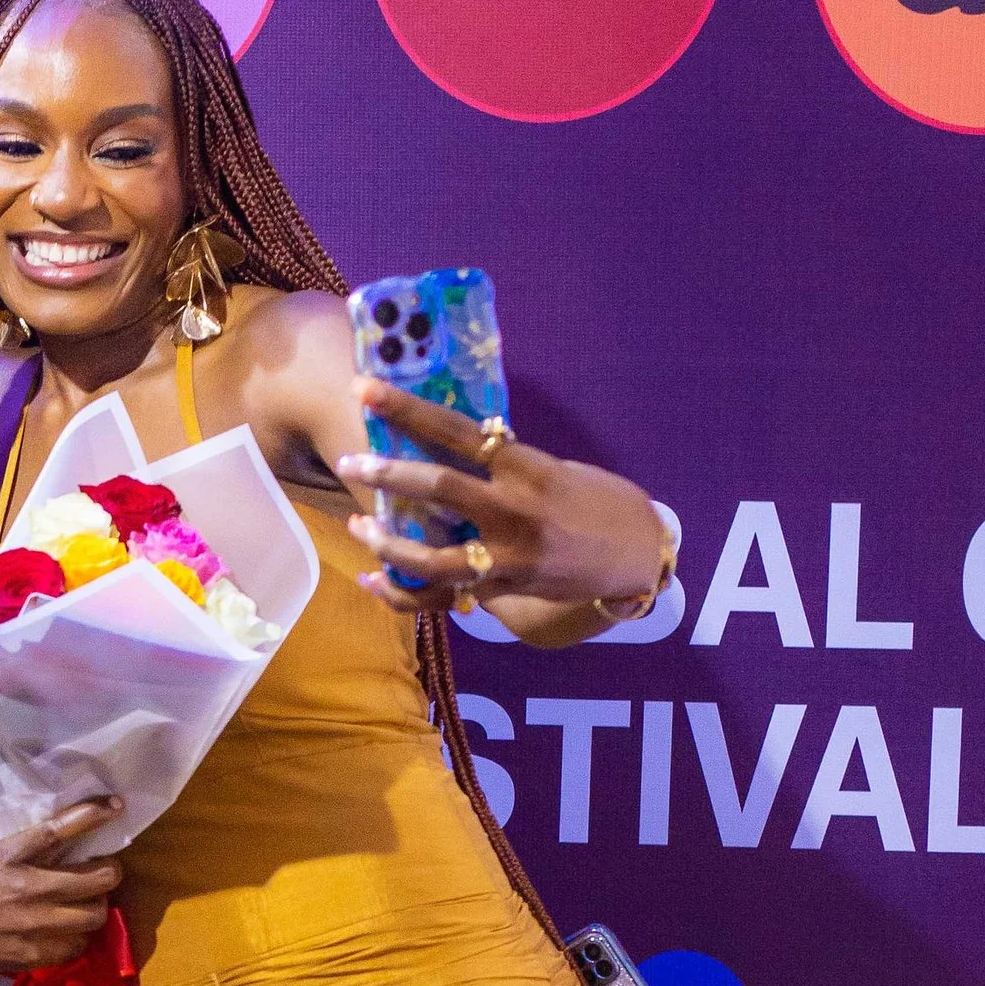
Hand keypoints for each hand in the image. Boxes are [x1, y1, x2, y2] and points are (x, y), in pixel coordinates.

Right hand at [0, 797, 122, 976]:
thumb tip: (15, 816)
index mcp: (9, 855)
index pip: (61, 829)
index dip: (94, 815)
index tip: (115, 806)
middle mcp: (28, 889)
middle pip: (96, 880)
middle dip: (109, 871)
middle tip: (103, 869)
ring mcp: (33, 927)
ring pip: (94, 916)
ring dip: (96, 906)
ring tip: (87, 901)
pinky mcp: (31, 955)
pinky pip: (75, 946)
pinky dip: (77, 936)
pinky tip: (68, 929)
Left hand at [337, 381, 666, 612]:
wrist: (635, 553)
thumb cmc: (592, 501)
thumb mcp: (551, 470)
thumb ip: (501, 465)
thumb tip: (446, 446)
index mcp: (525, 466)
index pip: (456, 431)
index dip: (408, 410)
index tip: (365, 388)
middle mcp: (515, 510)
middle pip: (440, 488)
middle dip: (388, 474)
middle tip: (349, 461)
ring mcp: (508, 556)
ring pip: (433, 557)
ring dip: (388, 543)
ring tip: (357, 525)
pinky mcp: (503, 590)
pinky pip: (442, 597)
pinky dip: (401, 592)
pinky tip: (371, 581)